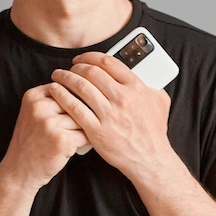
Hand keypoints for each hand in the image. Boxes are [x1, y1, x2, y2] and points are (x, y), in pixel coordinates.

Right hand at [0, 85, 88, 189]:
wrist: (19, 170)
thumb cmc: (32, 142)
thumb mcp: (34, 113)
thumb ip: (53, 99)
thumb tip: (87, 89)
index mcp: (33, 96)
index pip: (66, 88)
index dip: (72, 103)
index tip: (65, 116)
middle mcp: (39, 106)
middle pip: (76, 102)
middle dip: (79, 117)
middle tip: (71, 129)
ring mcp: (49, 123)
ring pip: (83, 118)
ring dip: (83, 130)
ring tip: (72, 140)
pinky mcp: (61, 139)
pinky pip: (86, 135)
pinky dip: (85, 142)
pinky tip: (75, 148)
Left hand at [48, 52, 173, 177]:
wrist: (149, 159)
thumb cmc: (154, 132)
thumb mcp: (160, 102)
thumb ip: (150, 85)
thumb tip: (142, 73)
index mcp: (136, 87)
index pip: (108, 62)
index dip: (90, 57)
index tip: (82, 59)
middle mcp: (122, 98)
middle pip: (91, 72)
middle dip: (75, 67)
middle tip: (69, 69)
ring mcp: (109, 114)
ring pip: (80, 87)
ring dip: (65, 78)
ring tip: (58, 77)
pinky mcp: (97, 130)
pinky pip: (75, 108)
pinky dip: (62, 96)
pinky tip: (55, 91)